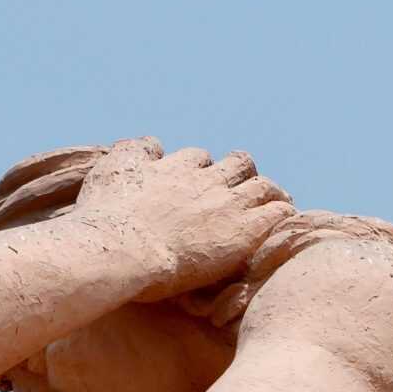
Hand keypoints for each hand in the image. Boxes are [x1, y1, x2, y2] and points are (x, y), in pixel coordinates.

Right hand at [76, 137, 294, 301]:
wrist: (123, 248)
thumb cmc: (108, 214)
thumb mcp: (111, 169)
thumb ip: (134, 151)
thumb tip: (153, 143)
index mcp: (177, 166)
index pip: (199, 158)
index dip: (202, 168)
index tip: (202, 180)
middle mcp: (208, 180)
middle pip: (237, 165)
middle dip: (242, 173)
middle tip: (245, 187)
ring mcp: (229, 205)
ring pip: (262, 187)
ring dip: (270, 191)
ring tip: (276, 200)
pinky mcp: (245, 232)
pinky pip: (276, 214)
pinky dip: (282, 212)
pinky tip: (284, 219)